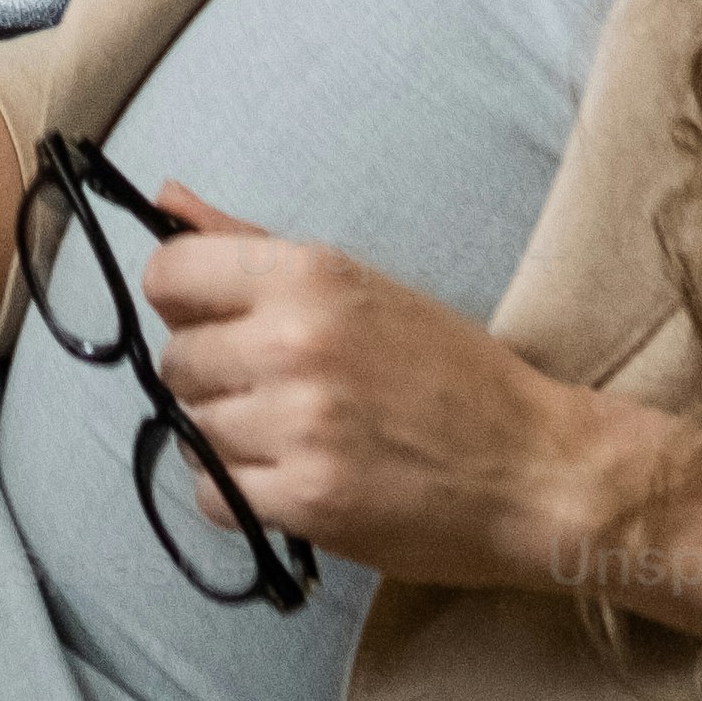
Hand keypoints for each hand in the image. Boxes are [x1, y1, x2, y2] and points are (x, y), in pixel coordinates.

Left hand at [136, 186, 658, 598]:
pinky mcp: (306, 502)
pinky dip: (240, 494)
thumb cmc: (451, 373)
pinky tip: (292, 478)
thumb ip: (251, 242)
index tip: (214, 320)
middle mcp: (294, 344)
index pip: (168, 274)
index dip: (183, 300)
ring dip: (228, 439)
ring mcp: (298, 427)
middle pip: (176, 361)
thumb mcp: (359, 286)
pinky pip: (213, 496)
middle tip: (277, 388)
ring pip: (190, 432)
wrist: (536, 470)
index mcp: (308, 277)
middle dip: (213, 377)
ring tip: (294, 436)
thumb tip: (165, 198)